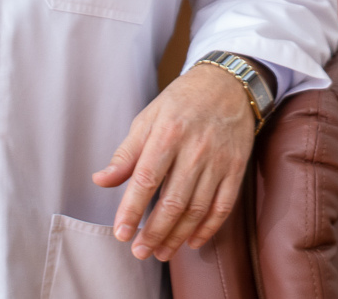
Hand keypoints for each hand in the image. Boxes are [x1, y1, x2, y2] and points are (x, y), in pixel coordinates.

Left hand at [92, 62, 255, 260]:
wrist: (228, 85)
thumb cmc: (181, 101)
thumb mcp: (148, 118)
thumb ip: (126, 154)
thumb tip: (101, 181)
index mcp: (167, 134)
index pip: (146, 180)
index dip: (132, 210)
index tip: (121, 233)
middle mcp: (195, 150)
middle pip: (173, 201)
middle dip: (154, 232)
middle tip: (139, 252)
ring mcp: (218, 161)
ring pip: (197, 209)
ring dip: (177, 236)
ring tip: (161, 252)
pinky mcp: (235, 169)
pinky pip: (223, 206)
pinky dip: (208, 228)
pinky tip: (193, 241)